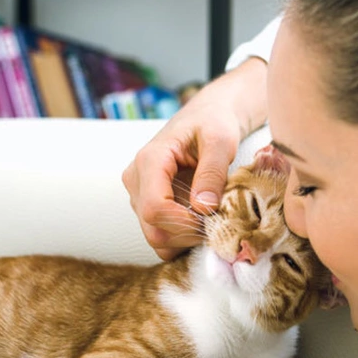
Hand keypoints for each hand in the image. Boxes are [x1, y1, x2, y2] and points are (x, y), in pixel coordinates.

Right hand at [122, 58, 267, 259]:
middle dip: (188, 235)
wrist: (206, 118)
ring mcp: (138, 195)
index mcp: (149, 161)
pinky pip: (161, 235)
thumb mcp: (221, 140)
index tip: (213, 217)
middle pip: (154, 230)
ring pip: (156, 238)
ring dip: (186, 239)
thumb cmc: (214, 123)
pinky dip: (182, 238)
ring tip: (210, 219)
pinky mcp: (146, 204)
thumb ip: (213, 172)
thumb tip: (204, 208)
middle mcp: (136, 180)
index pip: (155, 208)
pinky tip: (200, 221)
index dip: (185, 223)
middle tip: (217, 223)